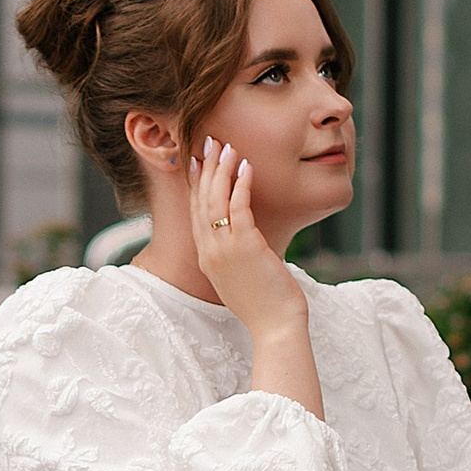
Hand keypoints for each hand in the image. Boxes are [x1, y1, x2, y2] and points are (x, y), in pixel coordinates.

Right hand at [186, 139, 306, 345]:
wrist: (275, 327)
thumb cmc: (266, 305)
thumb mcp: (242, 276)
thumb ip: (238, 254)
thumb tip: (246, 237)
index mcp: (206, 259)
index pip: (195, 214)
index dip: (195, 185)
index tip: (196, 162)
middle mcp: (209, 252)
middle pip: (201, 202)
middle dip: (205, 169)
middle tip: (209, 143)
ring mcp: (224, 249)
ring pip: (215, 201)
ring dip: (221, 171)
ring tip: (227, 148)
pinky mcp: (244, 247)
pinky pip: (238, 208)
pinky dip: (241, 185)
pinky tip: (246, 168)